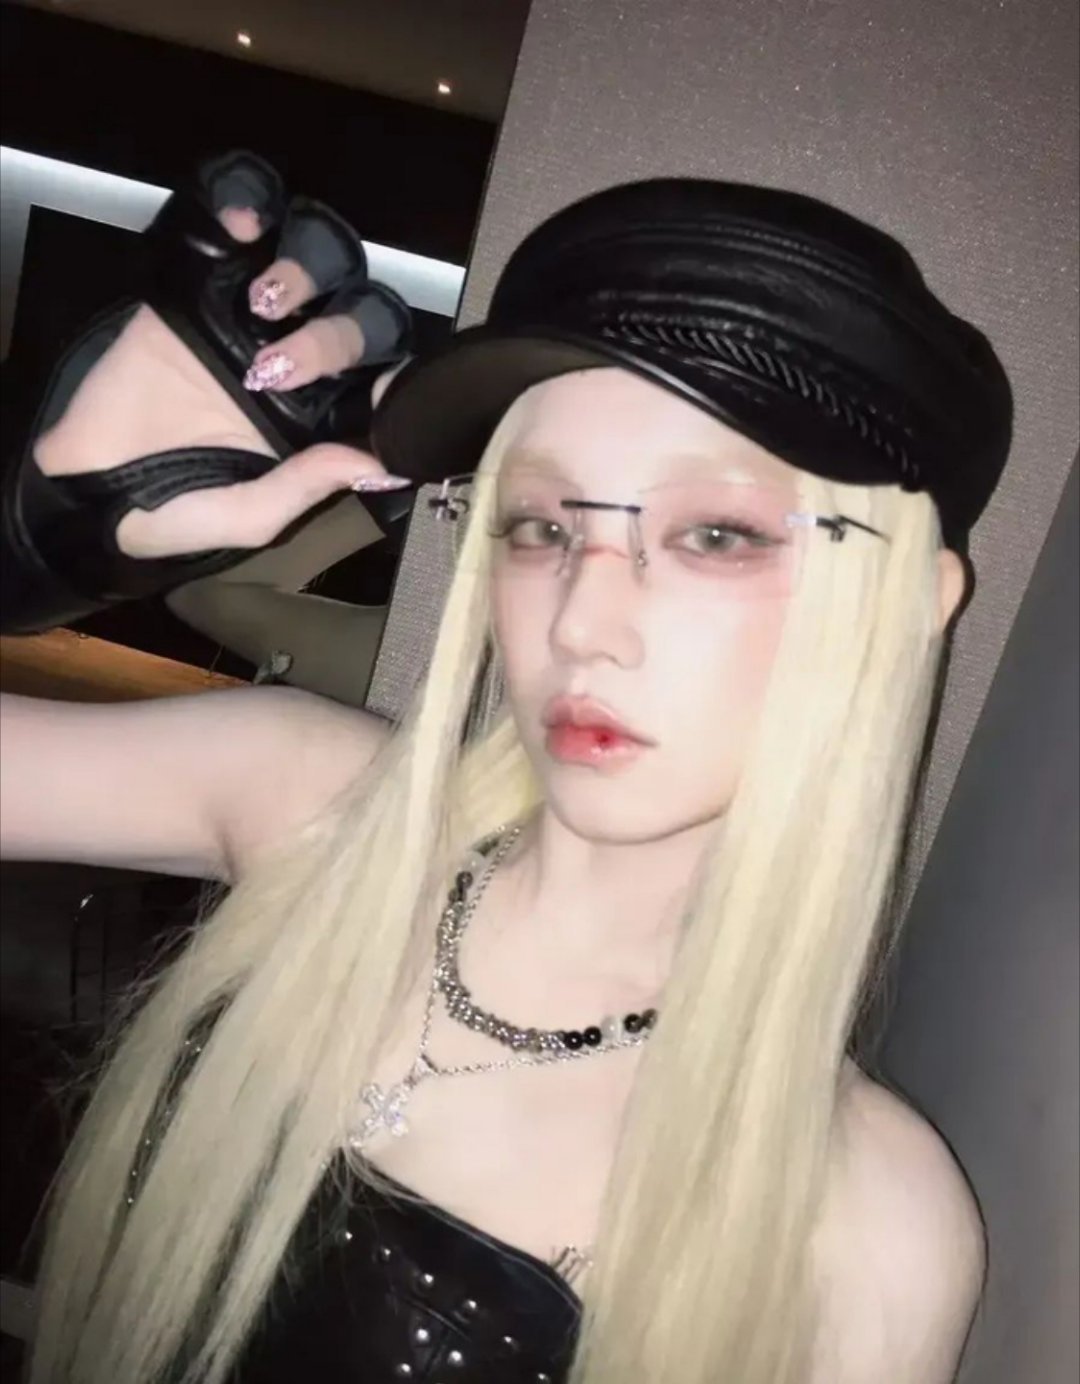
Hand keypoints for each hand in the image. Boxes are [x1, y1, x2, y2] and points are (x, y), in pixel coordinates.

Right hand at [32, 196, 409, 561]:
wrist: (83, 479)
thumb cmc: (169, 507)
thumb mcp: (244, 517)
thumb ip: (306, 489)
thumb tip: (380, 466)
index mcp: (322, 418)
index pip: (385, 382)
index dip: (398, 379)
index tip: (380, 392)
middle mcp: (302, 359)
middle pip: (364, 316)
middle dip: (339, 335)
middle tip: (280, 368)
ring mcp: (254, 315)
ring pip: (322, 258)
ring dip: (306, 272)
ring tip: (260, 305)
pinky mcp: (202, 278)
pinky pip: (243, 214)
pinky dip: (251, 200)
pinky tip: (243, 228)